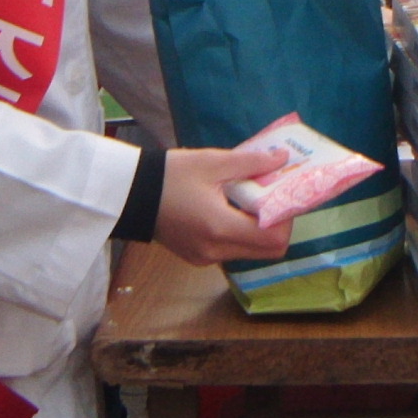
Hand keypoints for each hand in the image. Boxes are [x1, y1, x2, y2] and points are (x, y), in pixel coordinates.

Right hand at [154, 147, 291, 264]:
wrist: (131, 194)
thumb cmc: (170, 175)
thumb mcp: (213, 162)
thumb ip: (252, 162)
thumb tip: (283, 159)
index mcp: (220, 228)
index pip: (274, 239)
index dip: (287, 218)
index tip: (283, 194)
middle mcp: (215, 250)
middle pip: (267, 251)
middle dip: (276, 224)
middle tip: (271, 196)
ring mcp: (205, 258)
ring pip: (250, 251)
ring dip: (257, 228)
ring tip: (248, 197)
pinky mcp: (197, 257)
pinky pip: (231, 250)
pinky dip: (239, 231)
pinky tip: (229, 206)